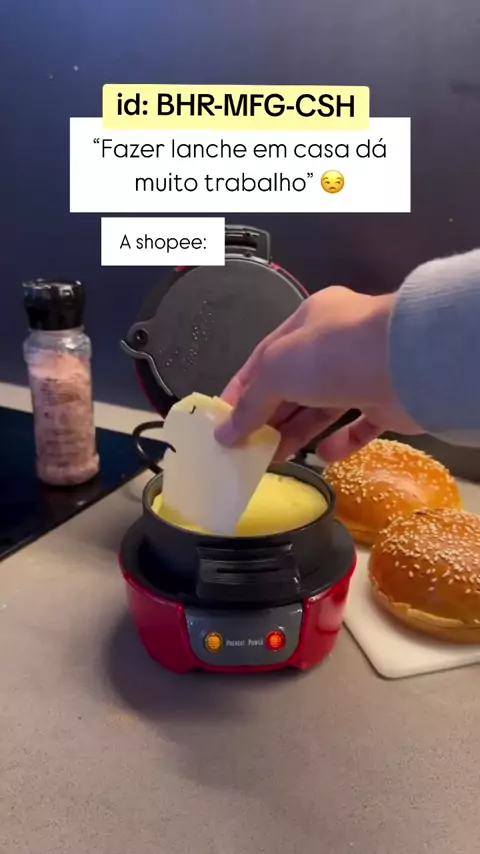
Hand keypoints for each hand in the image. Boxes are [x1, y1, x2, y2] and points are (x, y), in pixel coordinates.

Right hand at [215, 286, 421, 462]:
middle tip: (246, 449)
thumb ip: (251, 403)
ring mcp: (363, 373)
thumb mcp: (277, 369)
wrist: (408, 364)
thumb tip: (224, 434)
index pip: (264, 357)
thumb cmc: (332, 353)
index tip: (224, 423)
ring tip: (273, 460)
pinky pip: (359, 426)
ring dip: (297, 433)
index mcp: (308, 321)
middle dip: (268, 416)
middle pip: (292, 385)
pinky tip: (323, 457)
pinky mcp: (387, 402)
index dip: (241, 390)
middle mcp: (335, 344)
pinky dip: (340, 442)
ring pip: (322, 407)